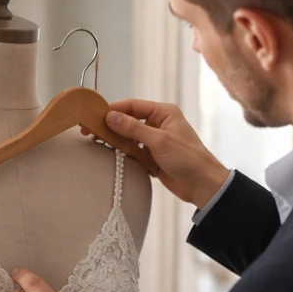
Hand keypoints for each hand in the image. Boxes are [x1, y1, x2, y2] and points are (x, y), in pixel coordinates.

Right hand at [82, 99, 229, 207]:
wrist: (203, 185)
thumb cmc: (188, 158)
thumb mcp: (159, 141)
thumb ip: (133, 128)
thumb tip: (110, 117)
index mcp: (163, 113)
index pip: (132, 106)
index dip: (113, 110)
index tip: (94, 116)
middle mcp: (158, 124)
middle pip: (128, 121)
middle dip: (111, 127)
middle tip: (90, 132)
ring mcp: (154, 141)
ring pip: (128, 138)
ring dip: (116, 141)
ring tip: (98, 144)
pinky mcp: (151, 158)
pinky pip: (132, 152)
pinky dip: (123, 154)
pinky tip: (112, 156)